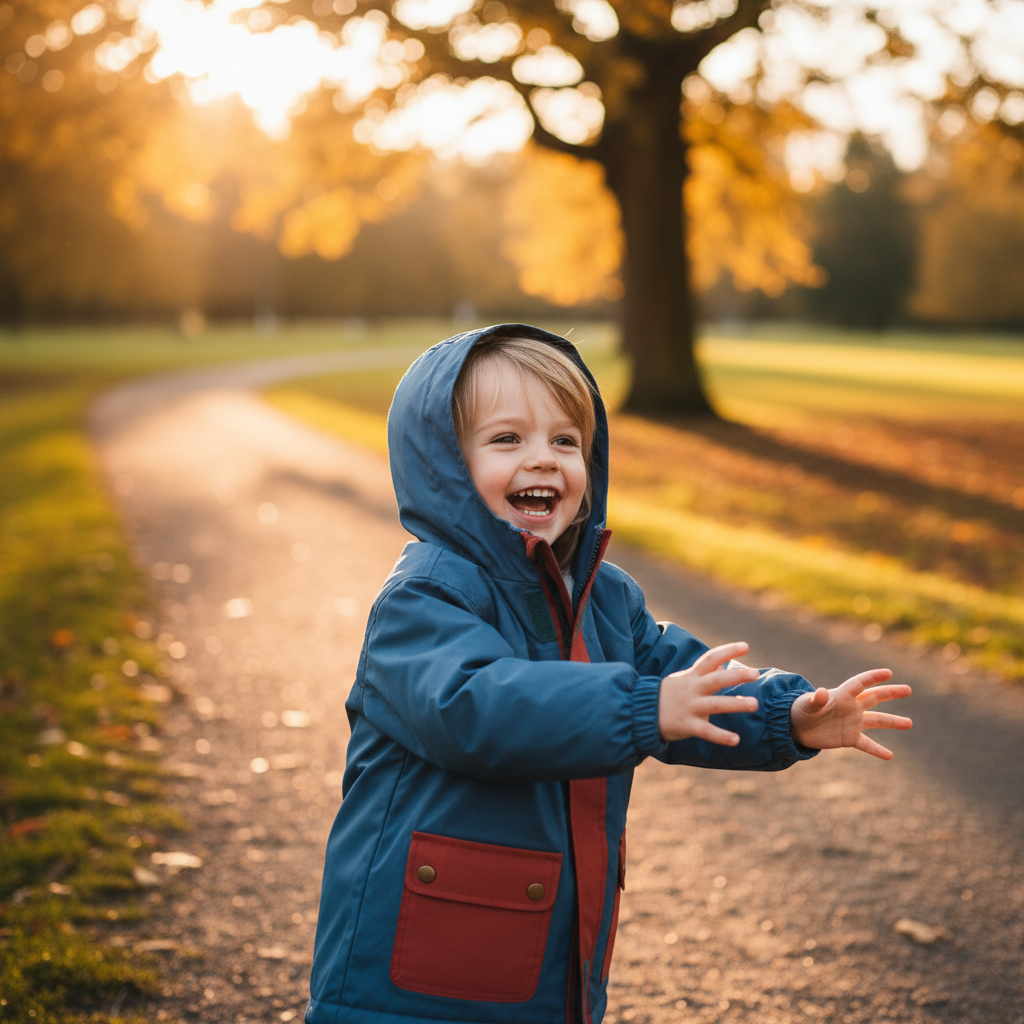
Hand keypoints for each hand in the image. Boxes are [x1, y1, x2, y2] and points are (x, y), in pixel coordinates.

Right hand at [659, 642, 760, 743]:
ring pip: (715, 704)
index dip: (727, 651)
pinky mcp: (687, 725)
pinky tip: (736, 740)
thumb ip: (703, 673)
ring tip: (754, 704)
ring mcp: (689, 707)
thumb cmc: (667, 695)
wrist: (641, 712)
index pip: (710, 658)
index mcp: (691, 676)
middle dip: (737, 675)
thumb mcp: (683, 679)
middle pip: (716, 679)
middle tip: (756, 674)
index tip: (745, 646)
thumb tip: (724, 665)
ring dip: (736, 704)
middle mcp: (692, 689)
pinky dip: (721, 736)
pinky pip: (706, 731)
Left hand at [789, 669, 911, 758]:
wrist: (796, 727)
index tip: (888, 673)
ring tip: (909, 723)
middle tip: (908, 689)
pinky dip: (878, 750)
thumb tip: (821, 692)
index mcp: (841, 695)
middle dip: (891, 693)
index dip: (873, 677)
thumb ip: (815, 700)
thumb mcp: (806, 705)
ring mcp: (852, 723)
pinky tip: (890, 756)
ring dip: (893, 722)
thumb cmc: (800, 710)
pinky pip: (867, 744)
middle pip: (874, 697)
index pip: (860, 683)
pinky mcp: (849, 738)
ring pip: (876, 721)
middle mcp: (851, 707)